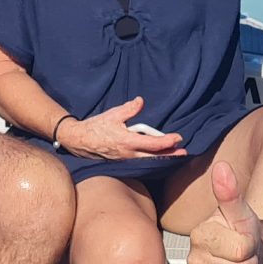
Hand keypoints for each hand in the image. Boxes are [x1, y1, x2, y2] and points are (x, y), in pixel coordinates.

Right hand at [56, 96, 186, 159]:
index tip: (178, 138)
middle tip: (183, 153)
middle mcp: (128, 154)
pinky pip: (140, 162)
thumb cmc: (95, 127)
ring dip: (161, 158)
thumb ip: (129, 109)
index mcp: (127, 142)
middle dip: (170, 155)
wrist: (79, 140)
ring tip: (174, 156)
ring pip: (147, 161)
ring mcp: (125, 160)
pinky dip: (150, 159)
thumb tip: (140, 101)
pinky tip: (156, 157)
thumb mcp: (113, 114)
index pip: (153, 144)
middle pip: (154, 157)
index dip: (167, 141)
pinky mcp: (121, 161)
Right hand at [165, 161, 262, 263]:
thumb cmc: (244, 233)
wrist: (246, 256)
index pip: (241, 250)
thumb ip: (230, 192)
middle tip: (245, 258)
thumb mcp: (242, 212)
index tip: (245, 241)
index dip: (250, 247)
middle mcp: (193, 259)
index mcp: (200, 235)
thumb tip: (222, 168)